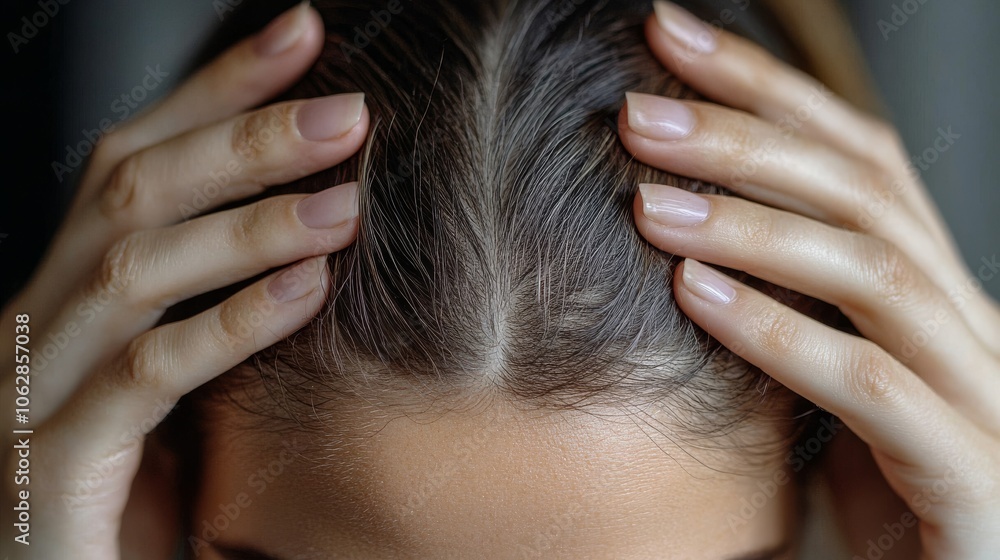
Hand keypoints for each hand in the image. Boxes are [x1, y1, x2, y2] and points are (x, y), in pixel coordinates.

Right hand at [1, 4, 367, 557]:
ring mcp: (34, 387)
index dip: (219, 87)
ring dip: (248, 228)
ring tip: (344, 206)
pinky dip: (229, 324)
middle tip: (346, 115)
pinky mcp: (55, 462)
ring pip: (136, 271)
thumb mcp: (175, 371)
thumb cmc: (131, 478)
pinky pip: (145, 374)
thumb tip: (319, 229)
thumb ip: (216, 298)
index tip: (302, 35)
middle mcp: (41, 318)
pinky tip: (303, 291)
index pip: (138, 153)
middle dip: (243, 142)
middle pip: (133, 192)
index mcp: (71, 286)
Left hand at [623, 2, 999, 557]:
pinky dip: (777, 331)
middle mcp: (966, 322)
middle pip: (863, 190)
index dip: (766, 87)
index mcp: (930, 292)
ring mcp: (980, 393)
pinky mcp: (970, 469)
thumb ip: (782, 311)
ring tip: (649, 201)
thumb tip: (677, 241)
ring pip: (871, 271)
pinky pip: (869, 383)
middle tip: (638, 110)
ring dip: (751, 226)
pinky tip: (693, 294)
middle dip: (746, 137)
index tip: (668, 37)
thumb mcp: (824, 385)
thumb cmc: (877, 494)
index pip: (855, 156)